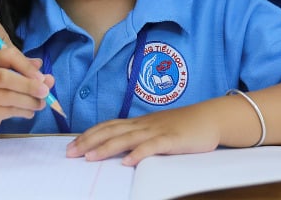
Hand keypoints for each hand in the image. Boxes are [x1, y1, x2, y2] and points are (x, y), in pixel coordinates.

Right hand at [0, 49, 52, 136]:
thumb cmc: (0, 91)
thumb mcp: (15, 78)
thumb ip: (31, 74)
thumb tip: (47, 75)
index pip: (8, 56)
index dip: (26, 66)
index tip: (42, 77)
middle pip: (4, 77)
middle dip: (28, 85)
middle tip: (45, 92)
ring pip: (7, 97)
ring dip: (29, 101)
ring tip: (41, 104)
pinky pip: (5, 111)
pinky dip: (22, 112)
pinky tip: (30, 113)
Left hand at [67, 104, 221, 165]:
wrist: (209, 118)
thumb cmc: (183, 126)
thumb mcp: (156, 130)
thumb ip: (139, 137)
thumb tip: (120, 150)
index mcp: (138, 123)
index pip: (108, 127)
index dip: (89, 135)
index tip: (72, 146)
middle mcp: (143, 125)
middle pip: (111, 131)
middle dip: (89, 142)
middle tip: (71, 153)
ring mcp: (157, 131)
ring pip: (127, 138)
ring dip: (106, 148)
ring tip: (90, 157)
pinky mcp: (171, 139)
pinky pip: (152, 146)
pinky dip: (138, 154)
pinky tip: (127, 162)